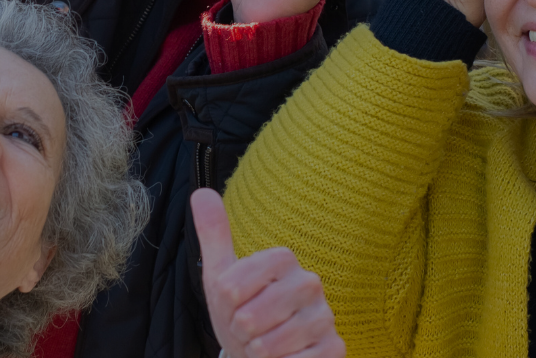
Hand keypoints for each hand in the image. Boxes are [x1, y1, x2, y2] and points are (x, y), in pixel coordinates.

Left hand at [194, 189, 344, 357]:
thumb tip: (201, 192)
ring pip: (269, 345)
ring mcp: (324, 317)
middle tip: (248, 330)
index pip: (232, 286)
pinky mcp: (334, 348)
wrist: (264, 353)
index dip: (224, 305)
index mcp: (282, 259)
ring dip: (257, 352)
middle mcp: (309, 283)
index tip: (234, 306)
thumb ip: (214, 235)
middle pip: (248, 317)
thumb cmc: (243, 313)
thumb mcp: (221, 276)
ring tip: (263, 346)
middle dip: (239, 332)